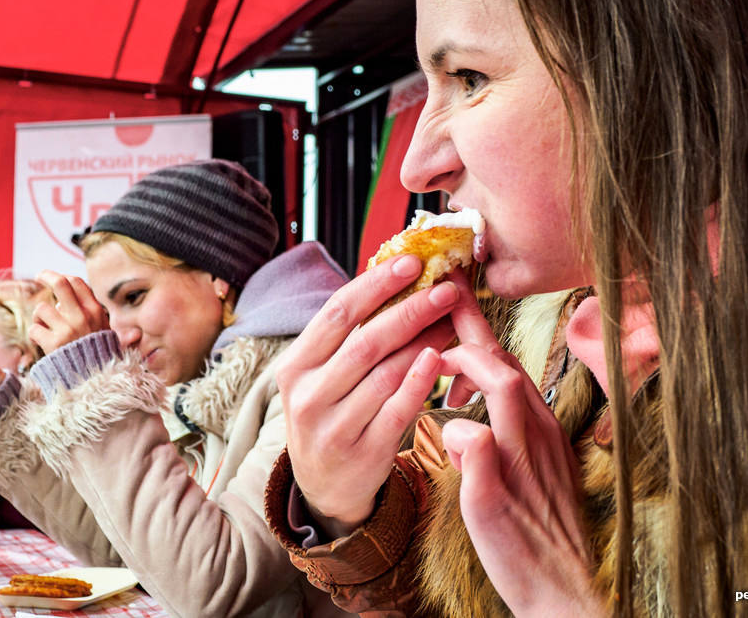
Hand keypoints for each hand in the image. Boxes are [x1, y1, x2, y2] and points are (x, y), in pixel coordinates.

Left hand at [29, 270, 108, 353]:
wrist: (93, 380)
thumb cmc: (96, 353)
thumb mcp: (102, 328)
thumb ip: (87, 310)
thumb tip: (66, 291)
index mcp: (95, 311)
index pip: (77, 282)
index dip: (62, 276)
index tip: (53, 277)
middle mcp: (82, 317)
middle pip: (60, 284)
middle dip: (46, 276)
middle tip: (39, 275)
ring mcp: (67, 329)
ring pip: (42, 309)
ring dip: (39, 318)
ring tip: (46, 328)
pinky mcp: (53, 343)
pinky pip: (34, 329)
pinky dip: (35, 335)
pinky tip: (42, 342)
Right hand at [276, 254, 459, 537]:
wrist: (321, 486)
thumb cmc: (329, 413)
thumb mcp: (320, 375)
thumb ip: (347, 335)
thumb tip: (392, 276)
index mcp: (294, 366)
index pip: (337, 314)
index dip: (376, 284)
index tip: (412, 262)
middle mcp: (307, 396)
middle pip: (365, 342)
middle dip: (410, 310)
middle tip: (446, 289)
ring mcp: (333, 428)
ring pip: (385, 374)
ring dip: (424, 342)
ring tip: (452, 320)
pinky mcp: (362, 454)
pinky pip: (396, 411)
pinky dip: (420, 382)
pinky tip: (439, 359)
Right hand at [430, 279, 601, 616]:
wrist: (564, 588)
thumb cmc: (520, 554)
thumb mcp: (484, 511)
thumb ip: (476, 459)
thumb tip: (457, 422)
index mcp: (522, 441)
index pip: (496, 374)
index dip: (466, 348)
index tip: (437, 337)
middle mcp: (541, 432)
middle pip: (508, 365)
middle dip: (477, 330)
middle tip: (452, 298)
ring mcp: (549, 441)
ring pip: (517, 380)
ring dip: (484, 358)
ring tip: (454, 350)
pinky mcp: (551, 454)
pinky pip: (522, 403)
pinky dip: (496, 386)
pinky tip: (479, 400)